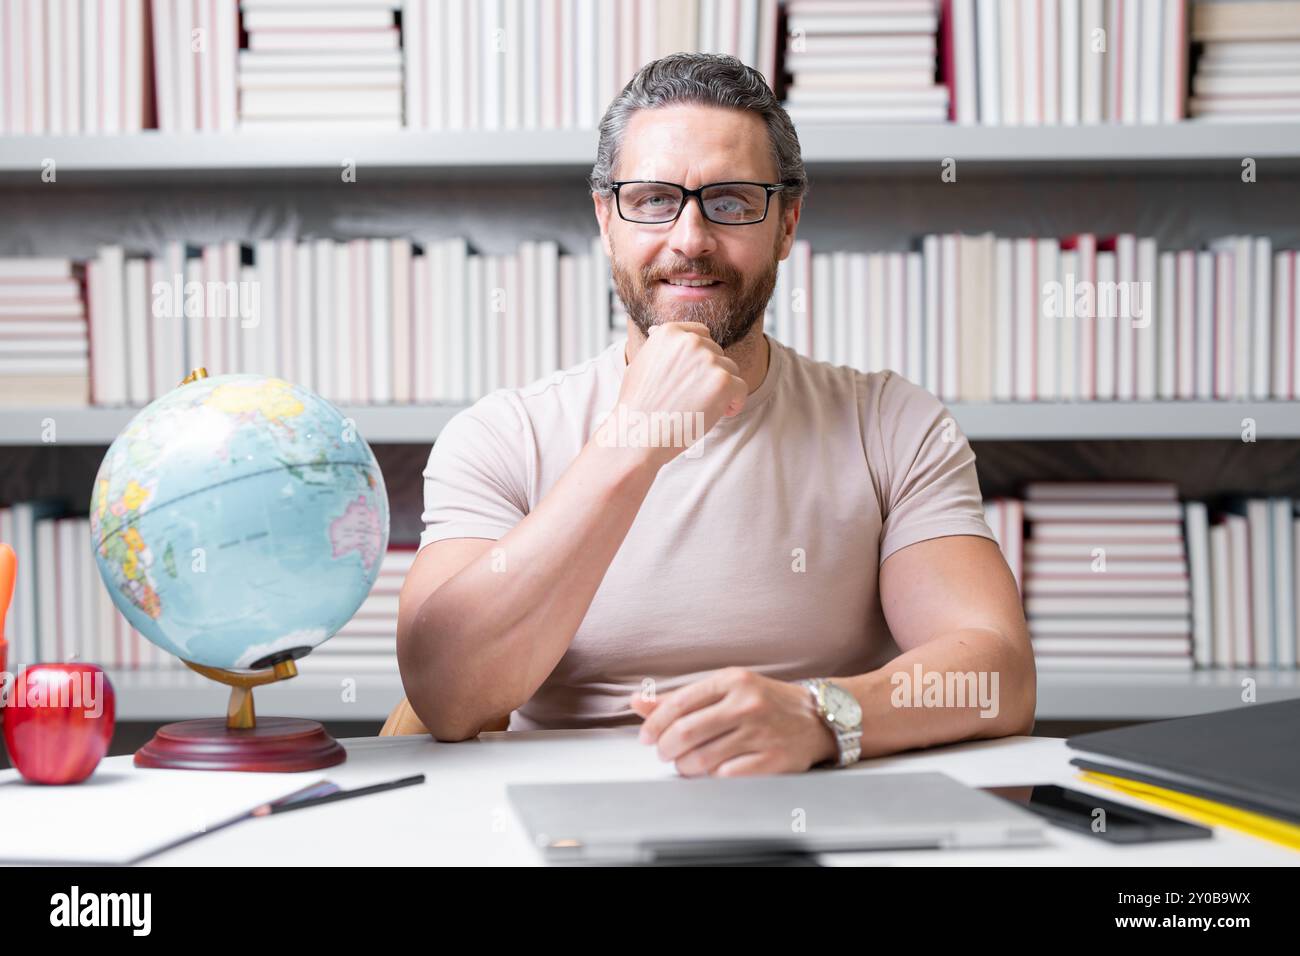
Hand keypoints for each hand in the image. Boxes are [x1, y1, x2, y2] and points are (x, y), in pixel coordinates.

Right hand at [605, 322, 748, 469]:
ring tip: (702, 407)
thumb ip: (658, 347)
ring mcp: (708, 360)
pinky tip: (719, 414)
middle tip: (693, 398)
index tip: (694, 378)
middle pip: (718, 353)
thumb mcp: (640, 363)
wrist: (638, 434)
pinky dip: (735, 403)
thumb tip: (660, 331)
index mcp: (670, 332)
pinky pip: (741, 389)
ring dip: (722, 389)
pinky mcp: (723, 382)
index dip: (702, 358)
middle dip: (710, 375)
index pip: (701, 334)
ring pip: (731, 371)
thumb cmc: (637, 405)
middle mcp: (690, 341)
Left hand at [629, 667, 839, 776]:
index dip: (655, 724)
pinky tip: (712, 772)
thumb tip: (637, 702)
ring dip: (684, 767)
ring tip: (685, 765)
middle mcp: (746, 704)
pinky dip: (712, 777)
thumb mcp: (726, 689)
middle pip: (686, 733)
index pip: (679, 703)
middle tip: (664, 753)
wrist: (818, 717)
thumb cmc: (765, 702)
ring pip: (702, 758)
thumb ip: (681, 698)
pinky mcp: (773, 760)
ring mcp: (761, 732)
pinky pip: (727, 776)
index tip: (646, 737)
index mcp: (731, 681)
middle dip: (665, 748)